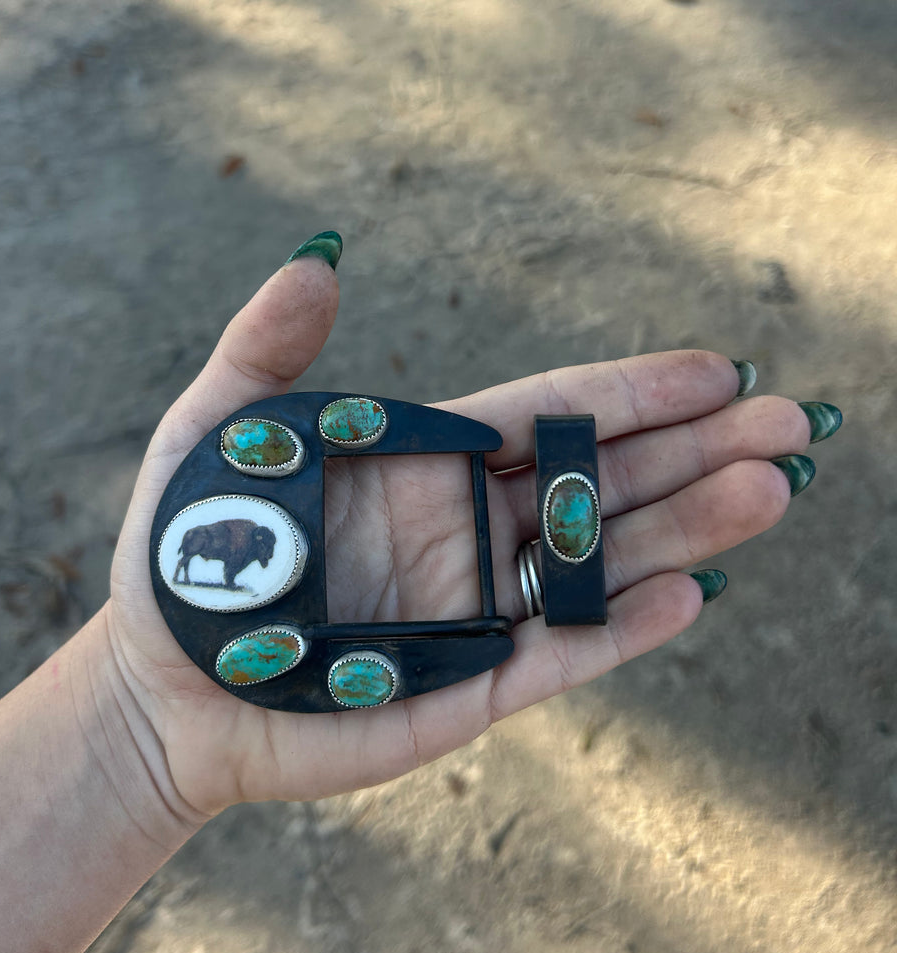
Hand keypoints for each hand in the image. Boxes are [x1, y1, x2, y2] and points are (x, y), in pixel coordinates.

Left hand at [106, 243, 815, 818]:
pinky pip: (558, 654)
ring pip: (600, 563)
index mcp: (428, 460)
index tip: (718, 368)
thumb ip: (265, 351)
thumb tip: (314, 261)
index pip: (552, 415)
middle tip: (793, 422)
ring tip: (770, 491)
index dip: (633, 392)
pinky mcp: (467, 691)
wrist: (160, 688)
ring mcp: (476, 609)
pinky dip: (622, 627)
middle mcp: (470, 527)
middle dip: (696, 451)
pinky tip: (689, 592)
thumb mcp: (210, 430)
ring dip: (686, 529)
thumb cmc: (183, 553)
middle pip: (601, 481)